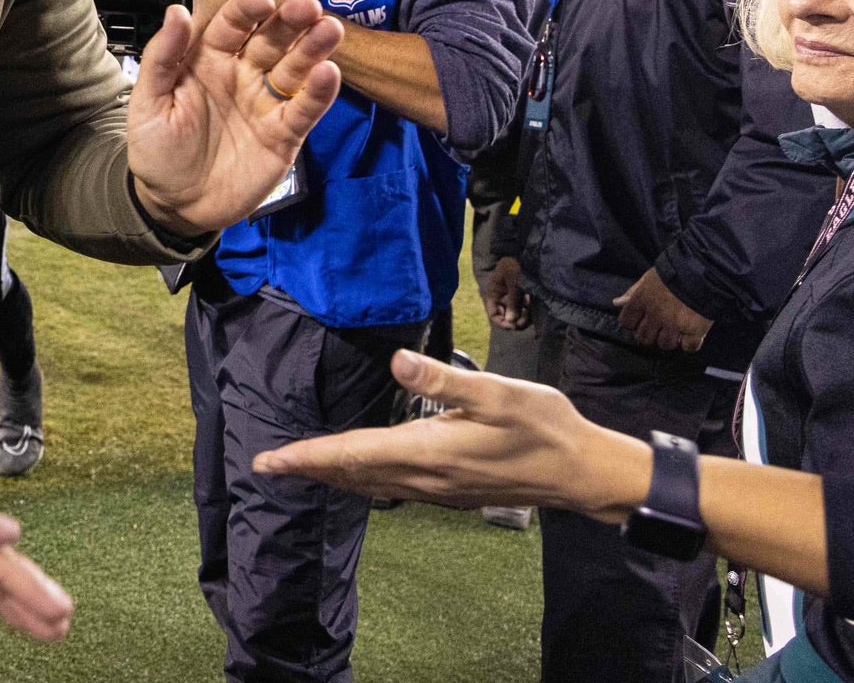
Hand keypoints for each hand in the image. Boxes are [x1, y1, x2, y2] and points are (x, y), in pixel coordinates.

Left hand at [126, 0, 343, 235]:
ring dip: (313, 48)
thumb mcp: (148, 103)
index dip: (247, 11)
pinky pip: (304, 109)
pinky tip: (328, 73)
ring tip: (329, 30)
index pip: (231, 26)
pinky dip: (319, 92)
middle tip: (308, 6)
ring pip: (294, 69)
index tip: (260, 0)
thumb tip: (178, 11)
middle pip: (271, 41)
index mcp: (208, 60)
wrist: (175, 205)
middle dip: (291, 21)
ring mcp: (265, 103)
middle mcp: (241, 75)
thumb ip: (162, 57)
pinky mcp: (283, 134)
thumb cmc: (157, 151)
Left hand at [253, 350, 651, 524]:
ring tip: (304, 467)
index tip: (271, 460)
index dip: (309, 456)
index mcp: (429, 452)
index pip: (354, 454)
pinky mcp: (453, 492)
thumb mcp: (498, 393)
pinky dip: (365, 481)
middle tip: (269, 465)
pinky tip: (361, 473)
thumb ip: (445, 379)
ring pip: (373, 485)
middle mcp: (427, 478)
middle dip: (311, 468)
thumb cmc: (545, 427)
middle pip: (355, 474)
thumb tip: (398, 361)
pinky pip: (393, 489)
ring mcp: (440, 490)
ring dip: (335, 476)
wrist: (584, 473)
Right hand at [481, 257, 530, 330]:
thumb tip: (511, 322)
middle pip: (504, 315)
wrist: (529, 252)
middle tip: (523, 322)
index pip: (493, 313)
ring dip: (522, 317)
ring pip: (515, 312)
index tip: (512, 326)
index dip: (501, 322)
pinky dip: (527, 309)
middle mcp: (502, 296)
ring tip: (529, 316)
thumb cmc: (518, 265)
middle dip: (513, 320)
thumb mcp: (515, 283)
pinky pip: (523, 306)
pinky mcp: (523, 293)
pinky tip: (532, 305)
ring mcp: (512, 295)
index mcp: (494, 292)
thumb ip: (513, 303)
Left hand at [612, 266, 710, 351]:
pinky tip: (690, 336)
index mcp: (641, 300)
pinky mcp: (694, 331)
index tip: (639, 322)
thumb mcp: (649, 277)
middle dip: (649, 335)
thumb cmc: (674, 271)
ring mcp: (674, 325)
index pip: (626, 322)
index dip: (632, 323)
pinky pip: (688, 348)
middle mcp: (655, 315)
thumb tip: (617, 303)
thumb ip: (633, 291)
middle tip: (658, 329)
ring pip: (665, 345)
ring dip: (669, 340)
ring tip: (675, 332)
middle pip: (643, 338)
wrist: (703, 271)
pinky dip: (689, 344)